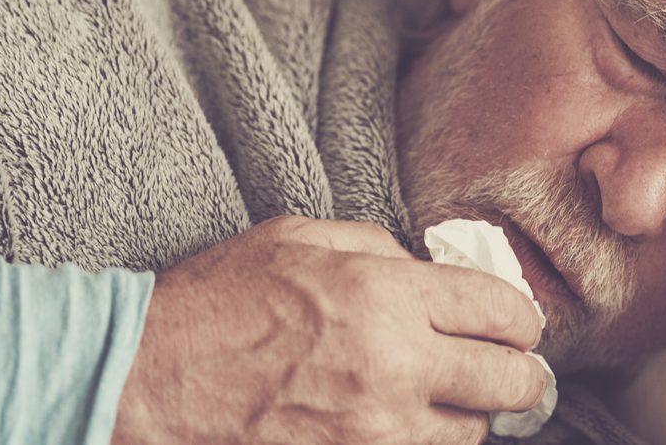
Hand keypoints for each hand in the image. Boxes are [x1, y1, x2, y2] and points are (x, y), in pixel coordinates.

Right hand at [113, 216, 547, 444]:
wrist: (141, 383)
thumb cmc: (216, 304)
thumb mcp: (298, 240)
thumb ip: (379, 247)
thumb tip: (430, 268)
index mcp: (386, 295)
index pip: (504, 311)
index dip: (523, 319)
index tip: (518, 325)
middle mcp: (395, 366)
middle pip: (511, 381)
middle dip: (520, 373)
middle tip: (511, 369)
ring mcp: (377, 432)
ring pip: (473, 434)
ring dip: (470, 415)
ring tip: (447, 397)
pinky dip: (427, 444)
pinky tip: (406, 426)